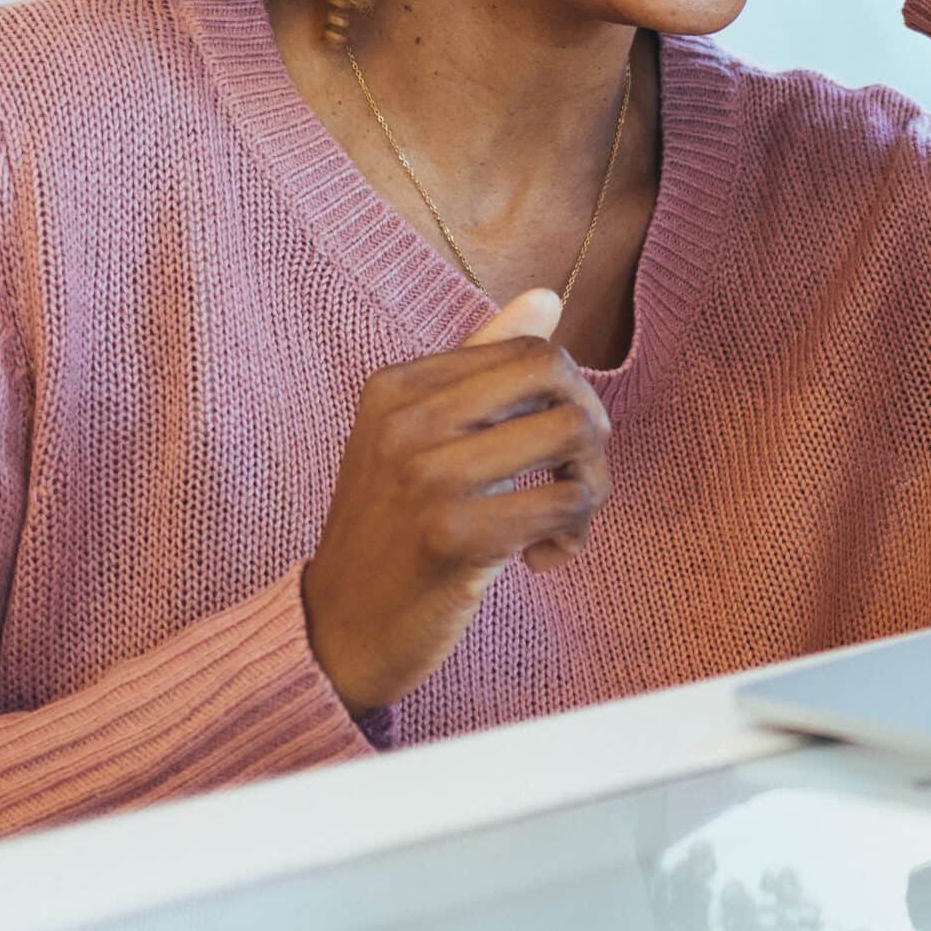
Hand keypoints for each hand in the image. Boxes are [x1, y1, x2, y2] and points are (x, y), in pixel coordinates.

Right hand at [301, 287, 611, 717]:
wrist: (339, 633)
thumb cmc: (396, 531)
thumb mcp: (423, 439)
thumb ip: (482, 367)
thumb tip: (548, 296)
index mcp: (397, 386)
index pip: (529, 349)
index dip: (567, 396)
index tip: (552, 450)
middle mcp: (406, 422)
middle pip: (558, 375)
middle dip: (591, 428)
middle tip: (573, 479)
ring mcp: (425, 477)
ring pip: (573, 433)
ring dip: (591, 485)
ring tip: (563, 522)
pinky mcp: (452, 537)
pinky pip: (564, 503)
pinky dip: (574, 533)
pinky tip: (545, 558)